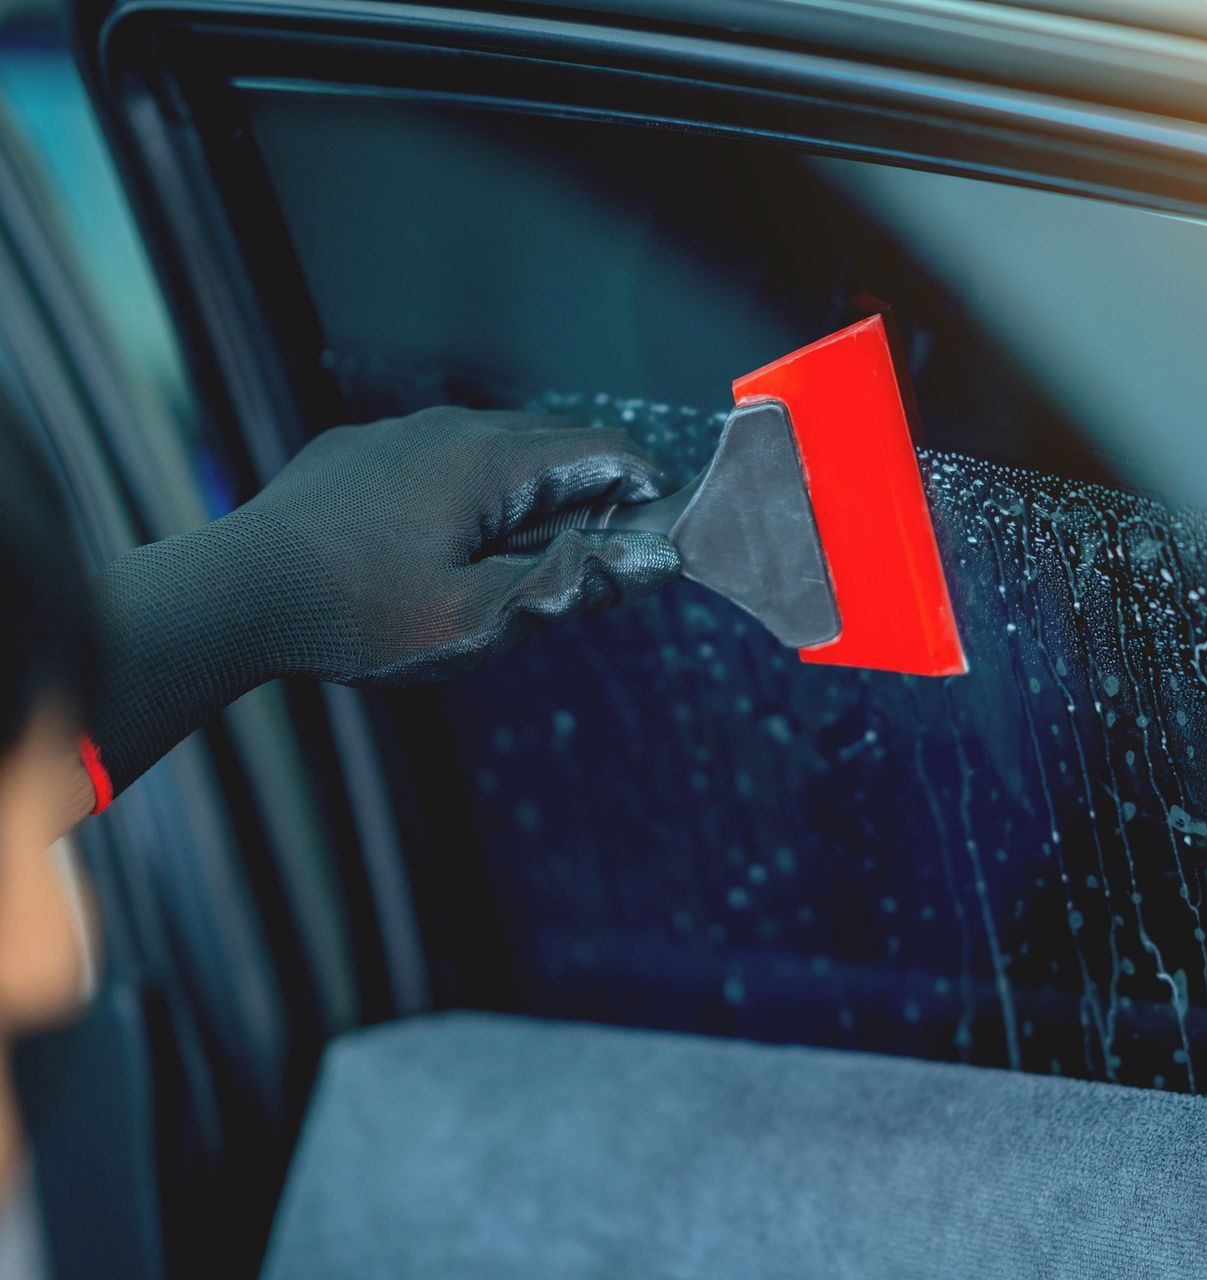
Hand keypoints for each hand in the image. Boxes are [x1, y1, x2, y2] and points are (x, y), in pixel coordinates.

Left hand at [244, 407, 677, 684]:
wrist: (228, 595)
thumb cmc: (356, 616)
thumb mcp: (479, 621)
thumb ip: (572, 586)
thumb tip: (654, 558)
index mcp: (492, 462)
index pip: (608, 448)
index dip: (647, 491)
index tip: (653, 540)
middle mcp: (451, 427)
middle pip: (557, 442)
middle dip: (589, 498)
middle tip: (583, 568)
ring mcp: (399, 434)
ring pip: (495, 448)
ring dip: (525, 497)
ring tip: (507, 564)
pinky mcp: (358, 451)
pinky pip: (437, 459)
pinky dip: (465, 494)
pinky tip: (434, 550)